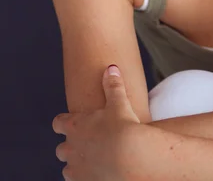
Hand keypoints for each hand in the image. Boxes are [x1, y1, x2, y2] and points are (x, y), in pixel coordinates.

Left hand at [52, 65, 140, 179]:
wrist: (129, 157)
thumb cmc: (122, 127)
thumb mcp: (119, 102)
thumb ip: (113, 85)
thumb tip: (111, 68)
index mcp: (75, 126)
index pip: (58, 122)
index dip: (63, 121)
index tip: (70, 121)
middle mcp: (70, 148)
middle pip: (61, 148)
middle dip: (71, 145)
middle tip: (86, 141)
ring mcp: (75, 168)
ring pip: (67, 167)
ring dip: (76, 163)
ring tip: (93, 159)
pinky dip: (85, 177)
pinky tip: (98, 172)